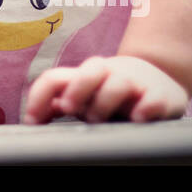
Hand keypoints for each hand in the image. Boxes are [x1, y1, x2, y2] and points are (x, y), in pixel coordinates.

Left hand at [22, 55, 189, 124]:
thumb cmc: (112, 93)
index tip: (32, 121)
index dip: (39, 96)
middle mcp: (108, 75)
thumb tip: (34, 115)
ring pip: (120, 81)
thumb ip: (63, 101)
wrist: (159, 78)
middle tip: (67, 109)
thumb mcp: (86, 96)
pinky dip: (146, 107)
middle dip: (76, 88)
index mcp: (85, 77)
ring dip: (106, 99)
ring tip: (97, 119)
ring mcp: (135, 84)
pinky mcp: (160, 96)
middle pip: (90, 69)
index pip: (56, 78)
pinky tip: (138, 118)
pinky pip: (154, 98)